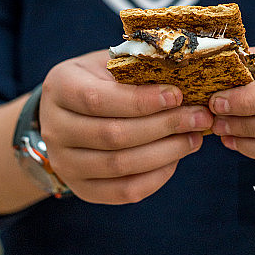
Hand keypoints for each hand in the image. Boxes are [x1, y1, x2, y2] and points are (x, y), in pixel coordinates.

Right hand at [39, 51, 211, 203]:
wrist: (69, 113)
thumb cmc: (99, 80)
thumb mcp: (108, 63)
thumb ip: (137, 68)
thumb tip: (185, 74)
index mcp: (60, 88)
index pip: (98, 99)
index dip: (141, 100)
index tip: (178, 95)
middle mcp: (54, 129)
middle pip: (112, 135)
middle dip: (163, 126)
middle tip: (199, 117)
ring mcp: (65, 163)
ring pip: (120, 166)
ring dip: (166, 153)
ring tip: (195, 137)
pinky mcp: (82, 189)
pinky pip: (123, 191)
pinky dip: (156, 177)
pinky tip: (177, 158)